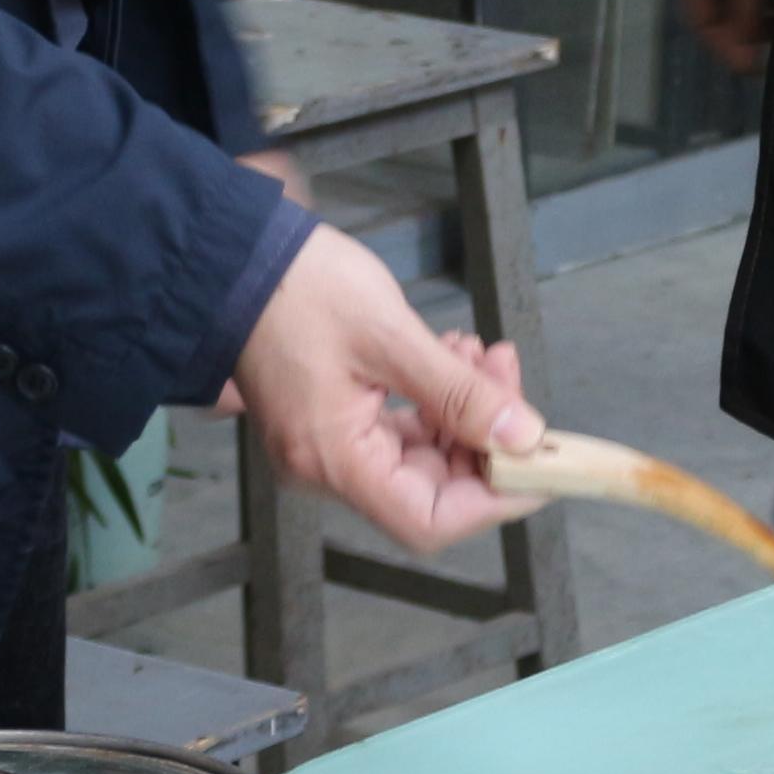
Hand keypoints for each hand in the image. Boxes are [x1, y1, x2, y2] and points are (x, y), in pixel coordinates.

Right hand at [221, 227, 537, 548]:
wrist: (235, 253)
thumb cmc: (300, 291)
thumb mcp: (391, 337)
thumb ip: (459, 393)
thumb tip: (522, 436)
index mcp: (335, 461)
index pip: (428, 519)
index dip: (493, 500)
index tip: (538, 462)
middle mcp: (328, 467)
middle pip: (431, 485)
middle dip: (484, 436)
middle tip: (507, 375)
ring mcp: (329, 442)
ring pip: (422, 451)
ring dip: (464, 409)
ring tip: (482, 353)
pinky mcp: (332, 416)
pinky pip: (400, 426)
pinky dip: (436, 397)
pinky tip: (454, 354)